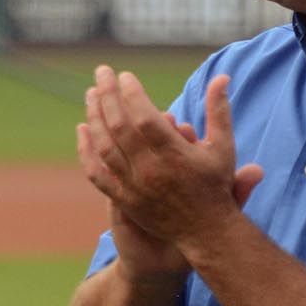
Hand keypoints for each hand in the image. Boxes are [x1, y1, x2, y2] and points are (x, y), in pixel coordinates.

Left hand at [80, 67, 262, 254]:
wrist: (208, 233)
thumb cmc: (216, 185)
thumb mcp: (223, 148)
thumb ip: (218, 111)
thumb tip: (221, 77)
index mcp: (176, 155)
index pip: (145, 116)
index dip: (132, 93)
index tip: (125, 75)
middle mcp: (152, 170)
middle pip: (120, 126)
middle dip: (108, 95)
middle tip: (102, 72)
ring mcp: (134, 186)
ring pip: (105, 146)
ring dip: (94, 116)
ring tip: (91, 93)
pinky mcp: (123, 200)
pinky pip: (97, 173)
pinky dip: (85, 150)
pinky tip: (81, 129)